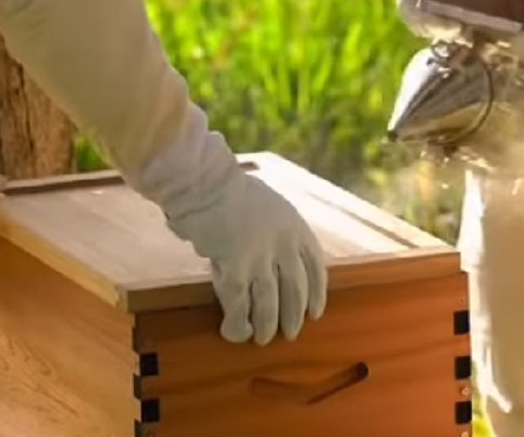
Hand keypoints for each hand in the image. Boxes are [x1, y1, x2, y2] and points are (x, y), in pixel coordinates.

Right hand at [165, 169, 327, 344]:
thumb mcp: (269, 205)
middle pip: (295, 292)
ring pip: (270, 306)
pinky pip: (239, 308)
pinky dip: (238, 325)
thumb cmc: (229, 191)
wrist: (206, 185)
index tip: (315, 312)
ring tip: (262, 338)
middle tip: (290, 333)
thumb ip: (278, 232)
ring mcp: (261, 258)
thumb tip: (277, 264)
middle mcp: (284, 244)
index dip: (317, 294)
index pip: (315, 268)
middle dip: (294, 316)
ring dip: (267, 327)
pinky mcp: (236, 270)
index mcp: (295, 226)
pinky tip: (235, 332)